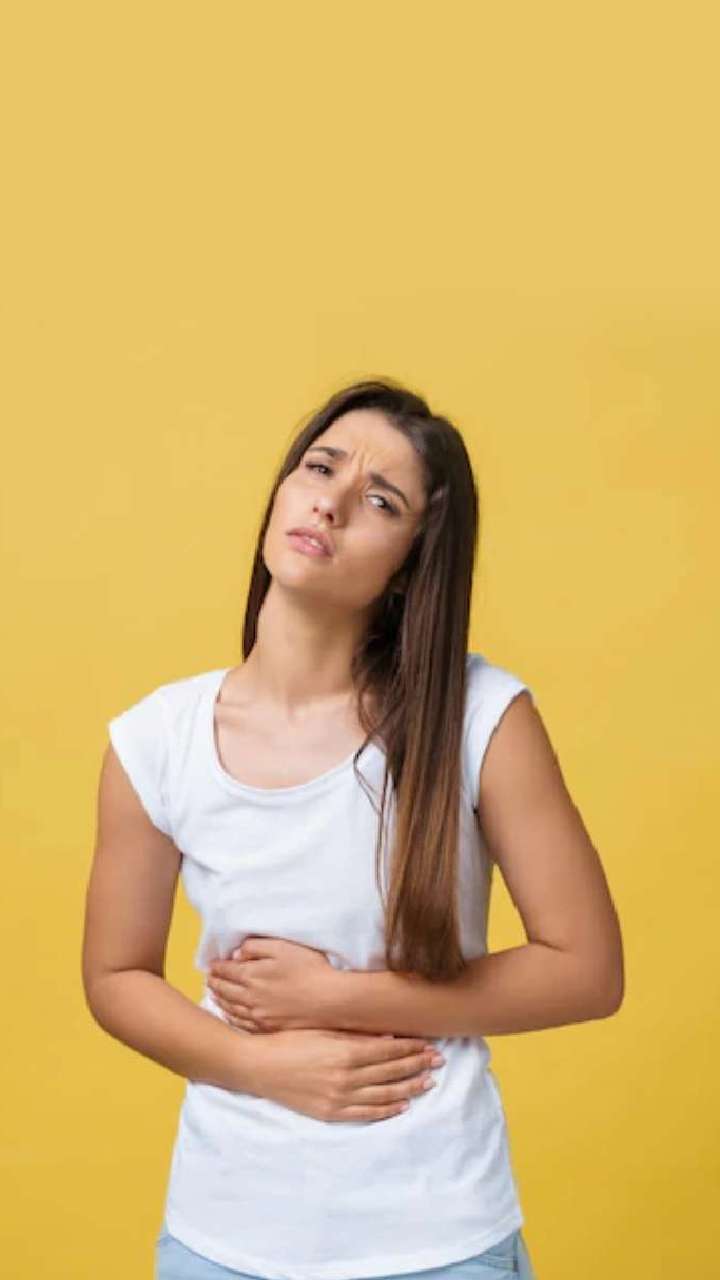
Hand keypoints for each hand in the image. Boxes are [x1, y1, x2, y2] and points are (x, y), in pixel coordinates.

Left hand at [208, 936, 339, 1032]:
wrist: (329, 1000)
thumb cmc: (310, 969)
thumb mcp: (283, 947)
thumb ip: (256, 946)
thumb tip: (237, 953)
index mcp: (252, 974)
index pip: (226, 970)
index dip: (217, 967)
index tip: (211, 965)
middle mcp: (250, 997)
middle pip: (224, 990)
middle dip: (214, 983)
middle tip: (208, 979)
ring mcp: (258, 1015)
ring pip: (230, 1008)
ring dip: (219, 1000)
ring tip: (214, 995)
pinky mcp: (268, 1027)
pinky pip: (242, 1024)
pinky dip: (231, 1018)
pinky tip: (229, 1015)